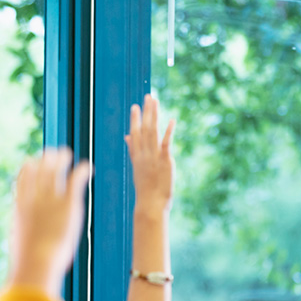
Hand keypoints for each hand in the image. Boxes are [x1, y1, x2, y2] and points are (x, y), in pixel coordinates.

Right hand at [8, 148, 90, 295]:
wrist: (37, 261)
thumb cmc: (30, 262)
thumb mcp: (23, 245)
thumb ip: (26, 239)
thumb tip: (26, 252)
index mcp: (20, 207)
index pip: (22, 181)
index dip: (28, 169)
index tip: (33, 162)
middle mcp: (34, 199)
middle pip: (38, 171)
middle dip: (45, 159)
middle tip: (53, 152)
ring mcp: (50, 200)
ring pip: (54, 171)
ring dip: (61, 160)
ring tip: (67, 153)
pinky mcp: (68, 204)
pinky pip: (75, 181)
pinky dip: (81, 171)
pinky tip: (87, 166)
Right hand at [125, 94, 175, 211]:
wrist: (150, 204)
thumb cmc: (146, 189)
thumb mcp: (138, 168)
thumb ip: (133, 151)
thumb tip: (128, 137)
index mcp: (137, 156)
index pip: (134, 133)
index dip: (135, 119)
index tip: (135, 106)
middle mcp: (143, 154)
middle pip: (143, 129)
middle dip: (146, 112)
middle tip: (148, 97)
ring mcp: (153, 156)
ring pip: (152, 132)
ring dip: (154, 116)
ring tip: (155, 102)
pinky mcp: (164, 161)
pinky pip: (166, 143)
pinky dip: (168, 131)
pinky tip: (172, 120)